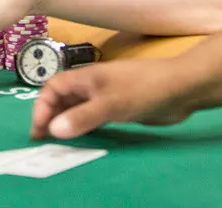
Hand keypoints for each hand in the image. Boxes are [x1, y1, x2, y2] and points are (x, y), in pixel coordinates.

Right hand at [30, 58, 193, 139]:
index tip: (40, 130)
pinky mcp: (119, 107)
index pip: (53, 88)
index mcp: (86, 77)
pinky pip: (94, 117)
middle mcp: (92, 85)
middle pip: (63, 99)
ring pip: (78, 109)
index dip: (42, 107)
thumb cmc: (144, 89)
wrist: (181, 87)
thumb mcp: (111, 104)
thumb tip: (53, 130)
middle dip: (51, 116)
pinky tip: (85, 140)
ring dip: (67, 123)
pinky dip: (85, 127)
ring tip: (60, 144)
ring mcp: (106, 96)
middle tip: (45, 141)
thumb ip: (82, 117)